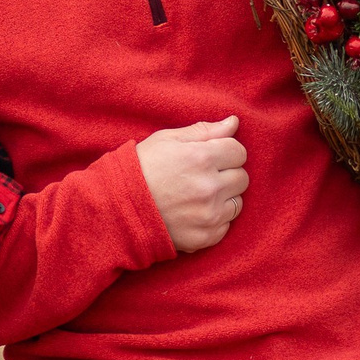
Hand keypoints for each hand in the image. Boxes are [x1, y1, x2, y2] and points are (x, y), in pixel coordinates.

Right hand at [136, 116, 247, 251]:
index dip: (226, 152)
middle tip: (204, 175)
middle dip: (227, 174)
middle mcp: (209, 188)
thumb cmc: (141, 168)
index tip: (211, 156)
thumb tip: (234, 122)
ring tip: (198, 195)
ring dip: (224, 198)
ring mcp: (208, 215)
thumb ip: (205, 131)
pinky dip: (215, 220)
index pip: (239, 152)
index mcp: (202, 158)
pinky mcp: (203, 238)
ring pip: (237, 203)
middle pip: (242, 178)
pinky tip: (195, 212)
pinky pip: (225, 226)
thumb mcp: (168, 140)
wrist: (116, 208)